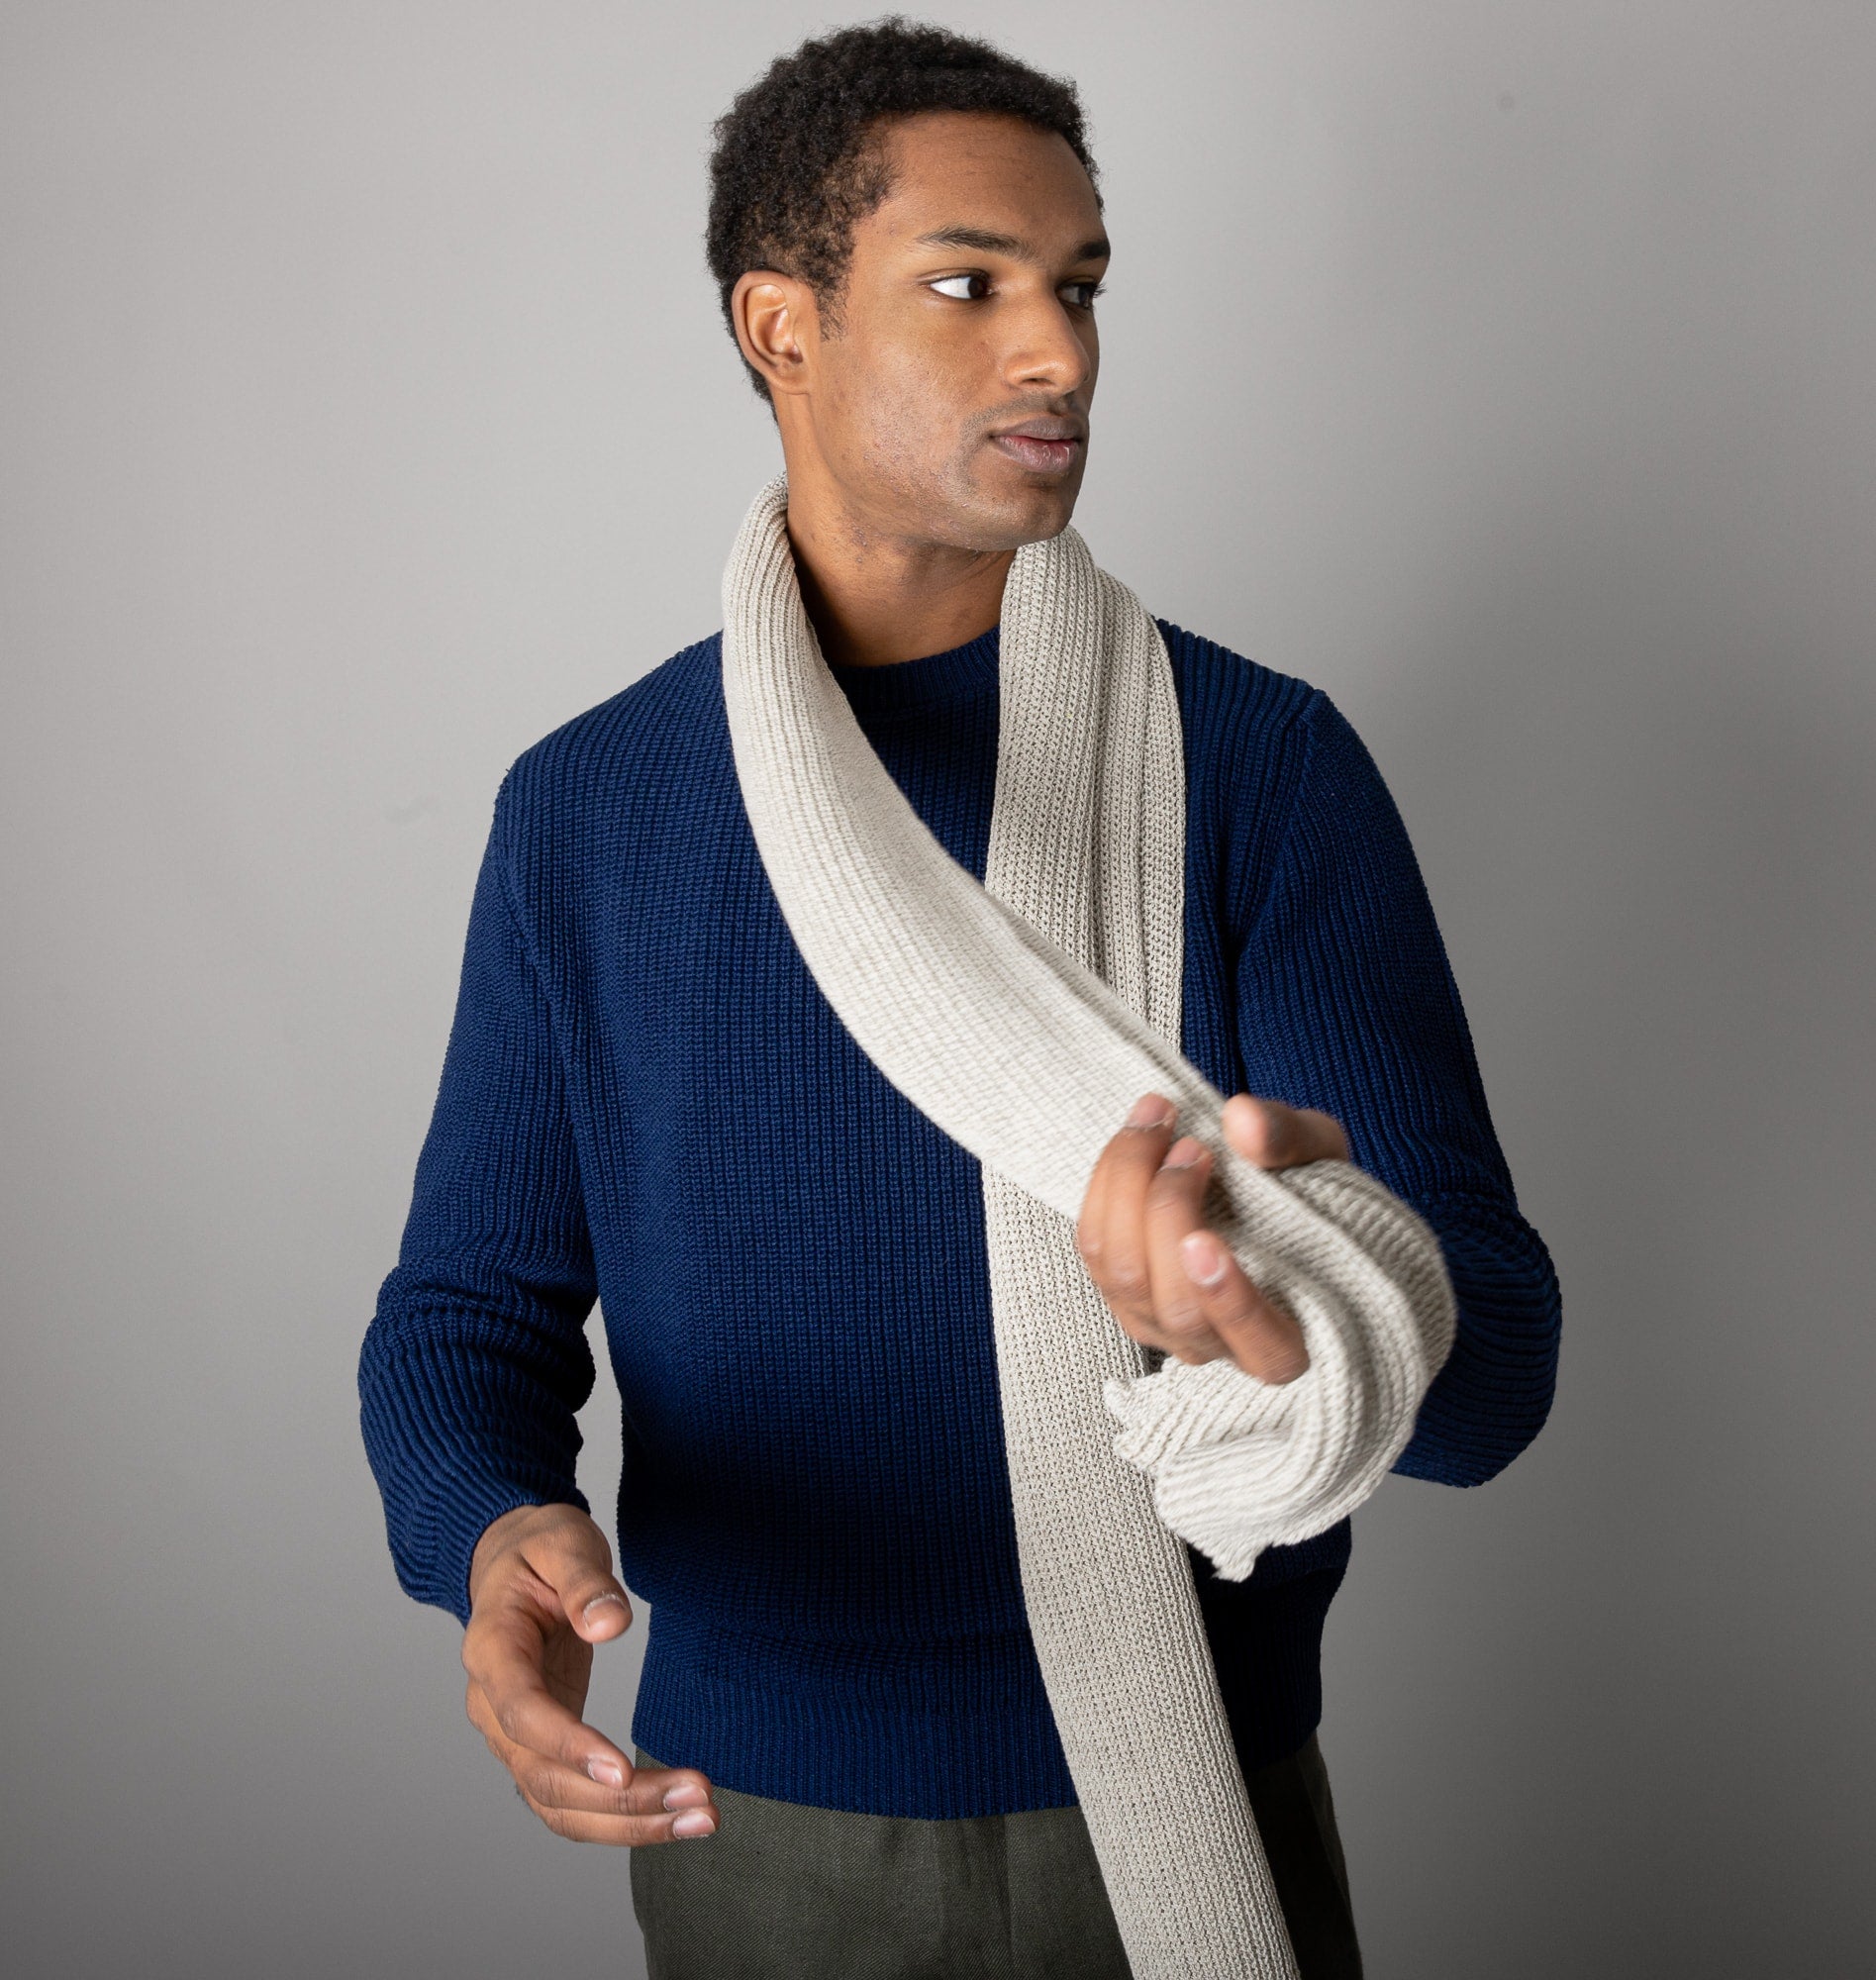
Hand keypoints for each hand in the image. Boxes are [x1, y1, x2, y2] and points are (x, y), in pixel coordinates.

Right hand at [462, 1502, 717, 1843]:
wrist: (511, 1561)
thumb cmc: (537, 1550)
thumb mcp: (561, 1542)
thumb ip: (583, 1580)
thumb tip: (610, 1624)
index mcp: (490, 1651)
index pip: (521, 1712)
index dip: (567, 1746)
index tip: (620, 1771)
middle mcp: (493, 1707)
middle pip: (545, 1778)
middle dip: (620, 1800)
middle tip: (696, 1796)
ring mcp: (515, 1736)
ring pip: (560, 1805)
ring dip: (629, 1822)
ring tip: (701, 1816)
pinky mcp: (543, 1748)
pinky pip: (574, 1801)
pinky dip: (622, 1819)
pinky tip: (674, 1816)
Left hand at [1075, 1091, 1349, 1381]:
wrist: (1270, 1201)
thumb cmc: (1310, 1192)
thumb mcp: (1322, 1158)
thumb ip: (1292, 1141)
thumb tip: (1241, 1119)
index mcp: (1290, 1338)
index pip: (1267, 1351)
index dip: (1232, 1303)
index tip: (1204, 1241)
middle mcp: (1220, 1347)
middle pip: (1178, 1306)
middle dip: (1171, 1212)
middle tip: (1193, 1144)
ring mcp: (1161, 1326)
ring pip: (1124, 1276)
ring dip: (1129, 1185)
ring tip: (1160, 1120)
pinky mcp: (1120, 1292)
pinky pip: (1095, 1249)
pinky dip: (1107, 1183)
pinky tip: (1136, 1136)